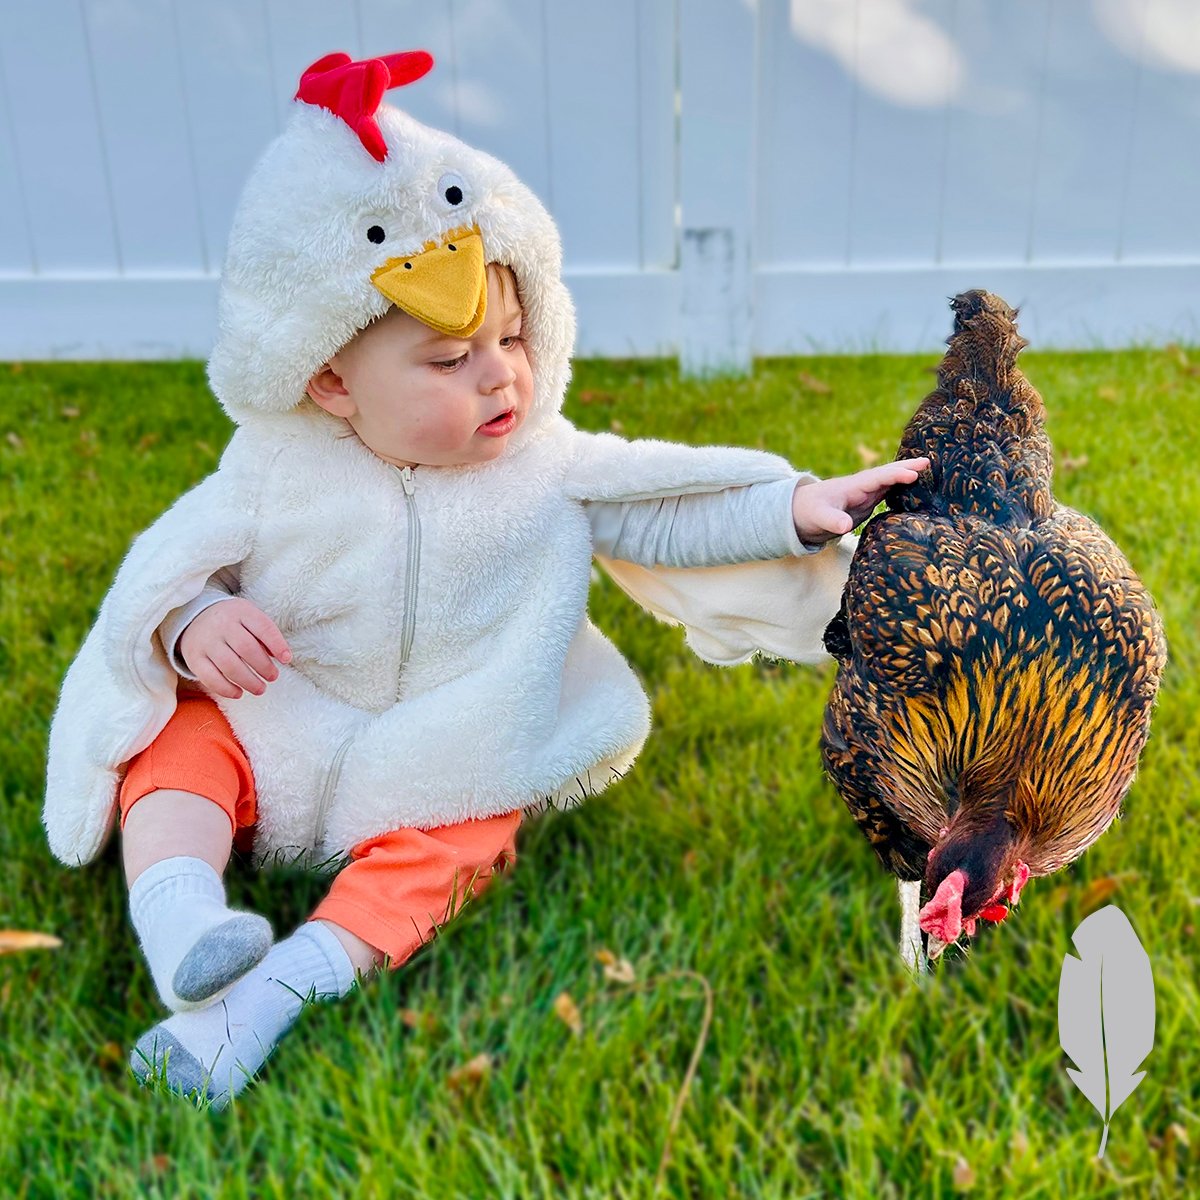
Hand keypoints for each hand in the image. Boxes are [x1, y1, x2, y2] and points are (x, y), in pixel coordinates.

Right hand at [178, 598, 291, 699]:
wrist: (195, 617)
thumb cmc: (233, 622)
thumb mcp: (250, 618)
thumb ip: (265, 635)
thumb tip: (282, 657)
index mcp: (240, 611)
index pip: (263, 627)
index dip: (277, 645)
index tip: (287, 659)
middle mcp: (221, 625)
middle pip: (246, 648)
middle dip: (264, 667)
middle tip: (273, 677)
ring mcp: (206, 642)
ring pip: (229, 665)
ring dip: (248, 681)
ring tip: (260, 689)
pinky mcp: (194, 658)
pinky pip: (210, 677)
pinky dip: (226, 689)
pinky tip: (238, 693)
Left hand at [791, 457, 930, 543]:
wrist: (801, 514)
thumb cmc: (808, 513)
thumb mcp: (819, 517)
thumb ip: (832, 520)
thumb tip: (845, 526)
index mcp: (854, 486)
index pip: (878, 477)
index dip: (896, 474)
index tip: (914, 473)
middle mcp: (863, 487)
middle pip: (889, 474)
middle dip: (908, 467)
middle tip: (930, 461)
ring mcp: (867, 494)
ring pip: (892, 482)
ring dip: (909, 476)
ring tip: (932, 471)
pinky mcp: (868, 503)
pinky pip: (889, 493)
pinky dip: (904, 489)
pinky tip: (917, 491)